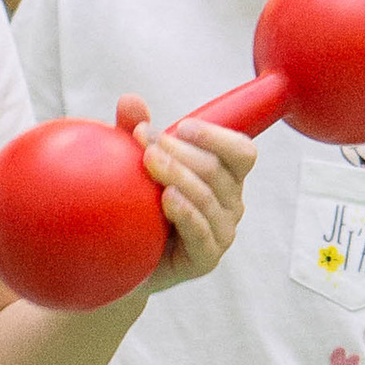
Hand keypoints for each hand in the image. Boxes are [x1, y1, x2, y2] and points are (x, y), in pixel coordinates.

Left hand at [137, 102, 256, 288]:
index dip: (216, 136)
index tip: (182, 126)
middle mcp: (230, 203)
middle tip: (147, 144)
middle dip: (182, 151)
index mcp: (225, 176)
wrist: (124, 265)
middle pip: (217, 169)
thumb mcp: (134, 167)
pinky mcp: (206, 259)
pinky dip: (186, 212)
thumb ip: (136, 133)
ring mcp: (221, 233)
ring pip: (208, 197)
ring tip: (150, 162)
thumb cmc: (137, 209)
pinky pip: (202, 232)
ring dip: (179, 175)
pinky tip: (166, 199)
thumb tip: (130, 99)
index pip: (240, 151)